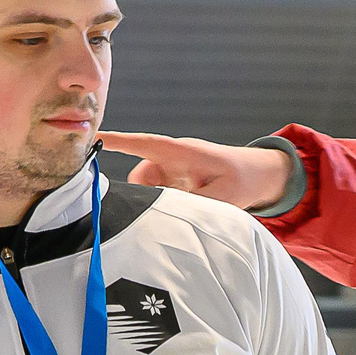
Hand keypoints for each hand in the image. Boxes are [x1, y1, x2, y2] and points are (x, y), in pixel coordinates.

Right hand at [103, 131, 292, 211]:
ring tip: (177, 215)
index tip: (95, 139)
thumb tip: (170, 214)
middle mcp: (174, 159)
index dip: (118, 141)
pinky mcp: (177, 181)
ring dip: (155, 202)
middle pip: (141, 175)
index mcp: (182, 153)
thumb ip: (196, 204)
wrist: (260, 175)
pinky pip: (158, 193)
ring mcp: (174, 170)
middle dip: (141, 195)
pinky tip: (179, 214)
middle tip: (156, 215)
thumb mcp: (224, 196)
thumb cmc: (244, 178)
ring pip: (148, 187)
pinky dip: (163, 205)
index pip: (144, 144)